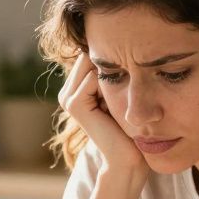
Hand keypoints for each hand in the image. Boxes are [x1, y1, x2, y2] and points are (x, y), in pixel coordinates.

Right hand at [58, 53, 148, 177]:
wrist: (128, 157)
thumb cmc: (130, 125)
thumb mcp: (120, 92)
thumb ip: (111, 71)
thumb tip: (116, 41)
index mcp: (76, 87)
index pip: (92, 53)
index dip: (112, 61)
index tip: (127, 80)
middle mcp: (68, 91)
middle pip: (90, 55)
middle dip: (111, 66)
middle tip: (125, 92)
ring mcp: (67, 97)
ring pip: (91, 63)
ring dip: (112, 76)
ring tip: (119, 100)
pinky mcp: (73, 104)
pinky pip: (92, 77)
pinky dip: (108, 85)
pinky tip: (114, 104)